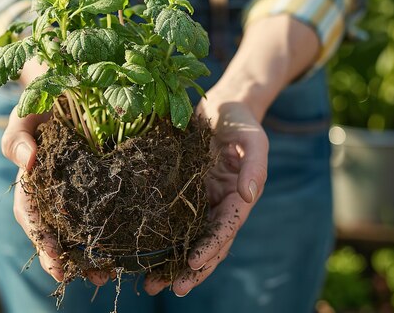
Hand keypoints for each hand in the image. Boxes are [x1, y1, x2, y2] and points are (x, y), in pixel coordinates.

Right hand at [1, 59, 109, 285]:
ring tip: (109, 274)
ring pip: (79, 228)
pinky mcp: (103, 182)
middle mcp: (53, 189)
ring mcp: (77, 188)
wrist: (71, 81)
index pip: (31, 214)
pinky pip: (106, 210)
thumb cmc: (43, 98)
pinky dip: (113, 231)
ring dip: (91, 255)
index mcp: (33, 179)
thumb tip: (27, 161)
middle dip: (68, 258)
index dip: (41, 238)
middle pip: (55, 231)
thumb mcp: (25, 111)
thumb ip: (18, 135)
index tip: (55, 259)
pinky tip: (126, 248)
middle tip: (89, 277)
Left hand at [144, 89, 268, 295]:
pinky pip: (166, 219)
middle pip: (205, 245)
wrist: (218, 105)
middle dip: (190, 270)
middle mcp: (215, 205)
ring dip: (169, 264)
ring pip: (184, 239)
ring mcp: (195, 200)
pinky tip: (138, 253)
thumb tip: (248, 197)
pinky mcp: (175, 191)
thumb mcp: (253, 138)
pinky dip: (156, 239)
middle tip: (171, 289)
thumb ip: (255, 167)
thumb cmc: (239, 120)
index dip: (210, 248)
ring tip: (150, 284)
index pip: (225, 231)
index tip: (192, 263)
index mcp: (236, 197)